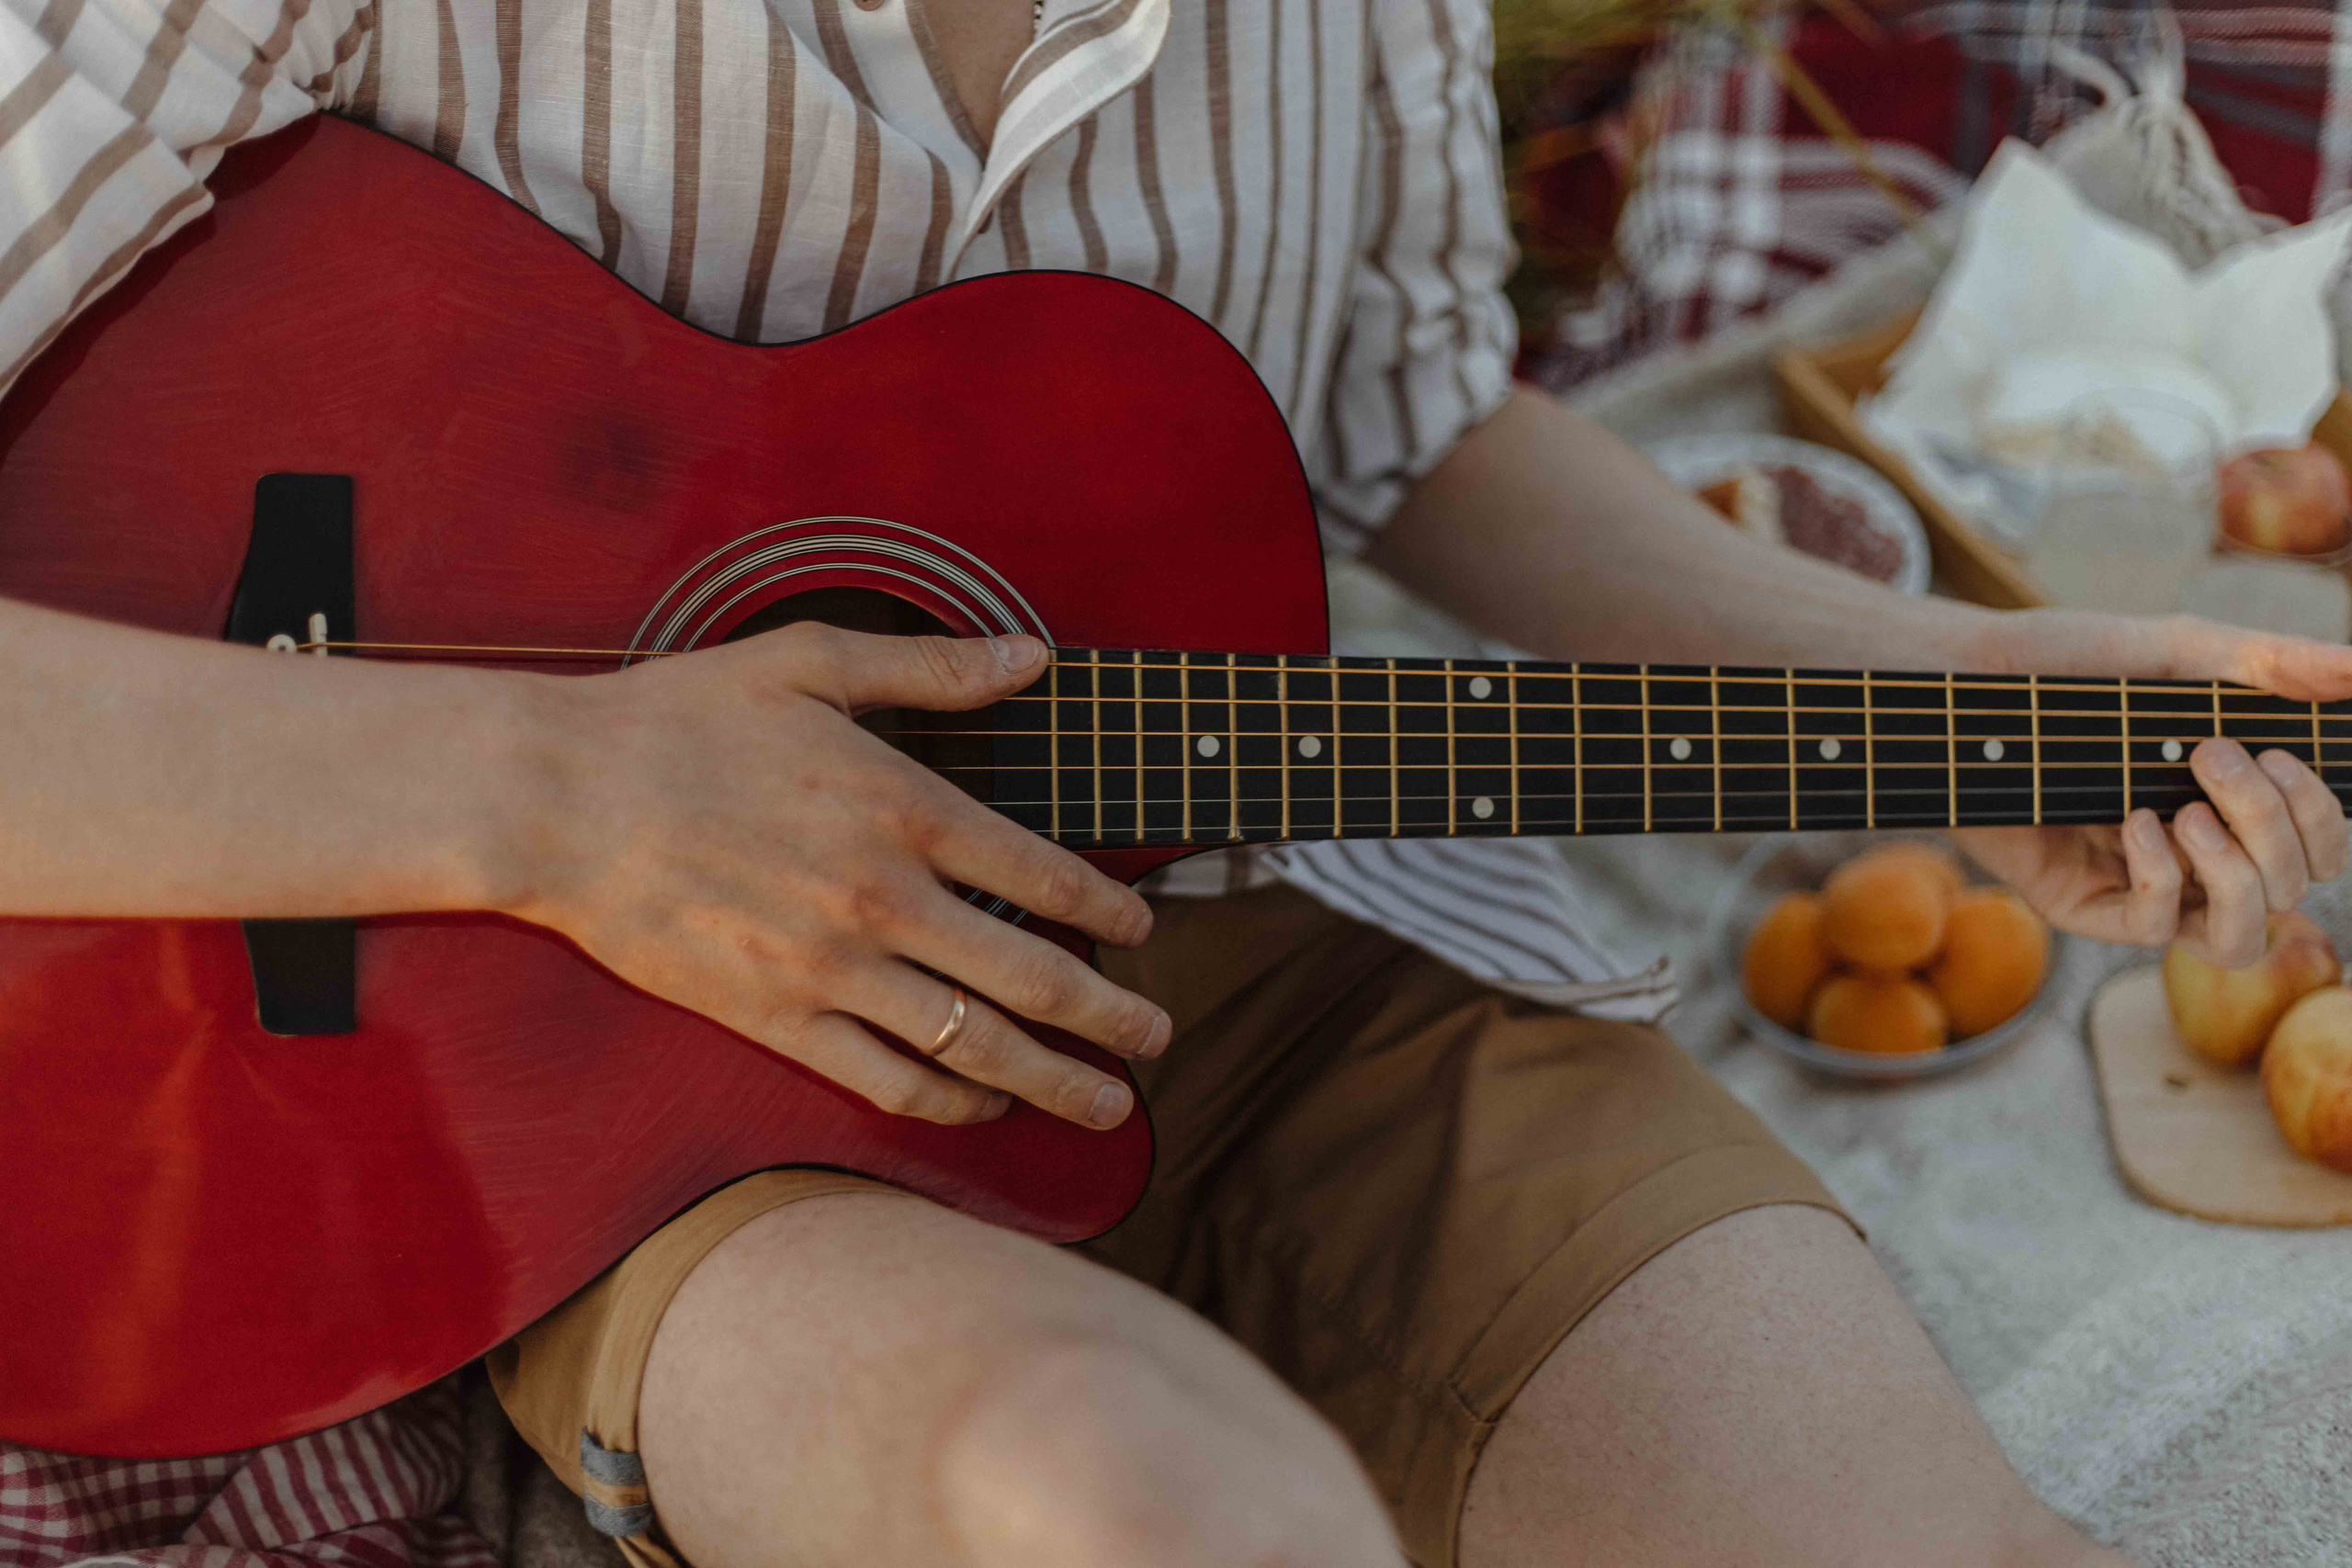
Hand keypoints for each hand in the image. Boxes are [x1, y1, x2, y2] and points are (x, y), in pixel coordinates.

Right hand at [510, 624, 1167, 1126]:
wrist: (557, 800)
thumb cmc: (680, 719)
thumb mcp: (811, 662)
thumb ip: (933, 669)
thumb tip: (1032, 655)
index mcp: (905, 808)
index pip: (1046, 877)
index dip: (1111, 914)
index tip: (1141, 933)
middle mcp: (885, 900)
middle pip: (1035, 981)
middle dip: (1114, 1019)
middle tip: (1161, 1038)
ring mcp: (831, 969)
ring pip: (975, 1046)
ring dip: (1057, 1081)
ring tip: (1109, 1103)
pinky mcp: (775, 1018)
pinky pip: (887, 1078)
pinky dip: (951, 1101)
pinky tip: (987, 1105)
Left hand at [1954, 610, 2350, 965]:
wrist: (1965, 683)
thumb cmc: (2066, 667)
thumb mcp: (2174, 652)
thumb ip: (2267, 663)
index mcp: (2232, 803)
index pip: (2322, 849)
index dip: (2324, 819)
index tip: (2283, 753)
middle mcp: (2197, 853)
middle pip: (2293, 889)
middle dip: (2275, 828)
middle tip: (2216, 758)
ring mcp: (2141, 886)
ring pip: (2240, 938)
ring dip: (2238, 877)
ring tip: (2189, 812)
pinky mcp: (2081, 905)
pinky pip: (2154, 929)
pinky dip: (2161, 878)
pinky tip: (2133, 821)